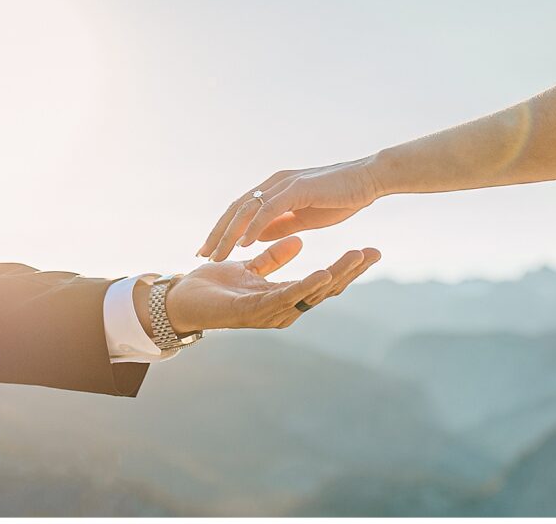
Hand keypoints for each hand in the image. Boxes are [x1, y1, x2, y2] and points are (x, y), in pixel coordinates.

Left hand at [165, 236, 379, 332]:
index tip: (369, 249)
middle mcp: (283, 308)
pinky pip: (286, 297)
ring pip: (311, 293)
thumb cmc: (212, 287)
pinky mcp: (255, 311)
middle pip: (326, 290)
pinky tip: (322, 272)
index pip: (323, 282)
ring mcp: (271, 313)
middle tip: (375, 252)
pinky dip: (306, 285)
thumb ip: (273, 257)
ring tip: (356, 259)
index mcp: (284, 297)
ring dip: (336, 276)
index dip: (346, 267)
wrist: (181, 302)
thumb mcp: (250, 267)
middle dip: (351, 272)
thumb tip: (298, 241)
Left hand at [198, 158, 381, 261]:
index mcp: (275, 188)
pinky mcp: (297, 189)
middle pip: (235, 208)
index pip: (241, 209)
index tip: (211, 249)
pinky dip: (253, 227)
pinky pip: (268, 210)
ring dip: (229, 234)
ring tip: (216, 254)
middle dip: (217, 233)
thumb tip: (255, 236)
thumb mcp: (303, 216)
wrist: (369, 179)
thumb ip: (279, 225)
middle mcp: (274, 183)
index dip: (224, 230)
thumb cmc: (341, 197)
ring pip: (247, 210)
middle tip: (201, 254)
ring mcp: (284, 184)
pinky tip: (243, 245)